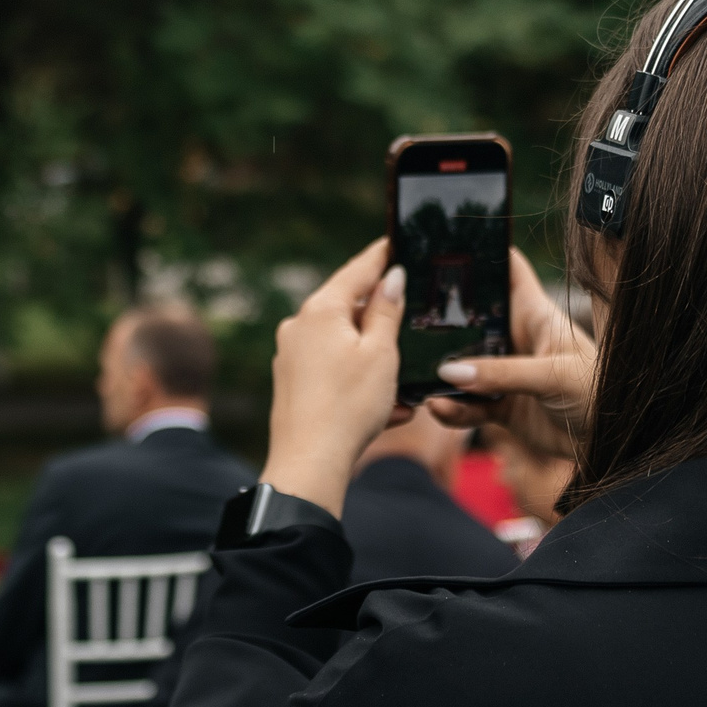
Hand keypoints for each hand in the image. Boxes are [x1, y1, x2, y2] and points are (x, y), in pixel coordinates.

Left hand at [258, 239, 411, 516]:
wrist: (309, 464)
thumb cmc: (349, 406)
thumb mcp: (381, 354)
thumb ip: (388, 311)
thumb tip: (392, 277)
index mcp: (320, 310)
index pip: (358, 270)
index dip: (382, 255)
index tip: (398, 242)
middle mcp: (299, 326)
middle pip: (349, 308)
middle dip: (384, 318)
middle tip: (414, 316)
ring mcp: (292, 356)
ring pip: (345, 345)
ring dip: (378, 360)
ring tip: (408, 385)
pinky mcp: (293, 385)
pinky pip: (334, 373)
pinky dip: (361, 383)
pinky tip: (390, 409)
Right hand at [425, 249, 594, 462]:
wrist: (612, 443)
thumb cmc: (600, 394)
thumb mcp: (554, 375)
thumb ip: (503, 372)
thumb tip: (451, 369)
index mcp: (536, 315)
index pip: (508, 270)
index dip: (483, 252)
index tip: (446, 239)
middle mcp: (517, 339)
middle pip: (473, 317)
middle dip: (442, 316)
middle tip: (406, 311)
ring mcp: (507, 373)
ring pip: (463, 364)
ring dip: (441, 370)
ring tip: (417, 373)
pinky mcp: (502, 407)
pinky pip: (468, 403)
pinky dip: (452, 407)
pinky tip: (437, 407)